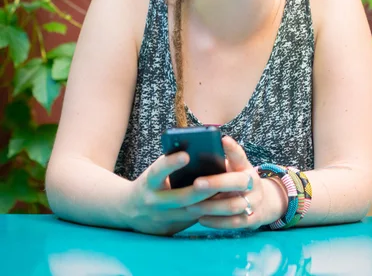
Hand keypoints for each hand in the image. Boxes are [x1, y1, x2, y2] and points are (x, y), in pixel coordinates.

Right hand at [122, 147, 252, 235]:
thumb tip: (201, 148)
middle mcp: (155, 202)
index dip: (171, 164)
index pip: (158, 172)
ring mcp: (164, 218)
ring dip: (217, 205)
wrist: (128, 210)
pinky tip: (228, 207)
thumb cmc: (150, 182)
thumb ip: (172, 162)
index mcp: (149, 183)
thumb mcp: (155, 171)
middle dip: (207, 188)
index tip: (186, 155)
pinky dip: (212, 214)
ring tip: (237, 195)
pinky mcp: (172, 229)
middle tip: (225, 178)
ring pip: (194, 212)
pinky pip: (195, 222)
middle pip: (184, 197)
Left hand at [184, 136, 286, 230]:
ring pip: (233, 205)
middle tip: (196, 183)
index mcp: (246, 168)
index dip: (232, 148)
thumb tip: (194, 155)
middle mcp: (253, 183)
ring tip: (190, 207)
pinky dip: (216, 222)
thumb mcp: (233, 170)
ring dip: (211, 207)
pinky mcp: (251, 220)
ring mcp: (254, 202)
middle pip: (237, 182)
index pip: (240, 156)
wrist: (261, 204)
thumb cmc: (236, 183)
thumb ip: (219, 164)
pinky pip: (233, 223)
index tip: (222, 140)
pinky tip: (201, 219)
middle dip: (217, 183)